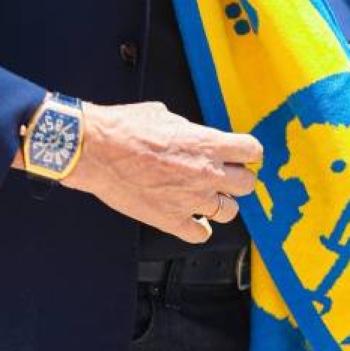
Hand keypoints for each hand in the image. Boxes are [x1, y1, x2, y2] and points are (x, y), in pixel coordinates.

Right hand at [63, 100, 260, 243]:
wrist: (97, 151)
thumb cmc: (125, 129)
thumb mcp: (165, 116)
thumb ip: (188, 130)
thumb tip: (191, 134)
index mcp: (208, 144)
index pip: (253, 150)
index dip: (247, 152)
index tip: (240, 154)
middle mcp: (206, 173)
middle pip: (247, 184)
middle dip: (237, 179)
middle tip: (224, 177)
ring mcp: (191, 200)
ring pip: (230, 212)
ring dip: (221, 204)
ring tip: (206, 198)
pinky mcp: (171, 220)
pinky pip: (201, 234)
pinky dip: (198, 228)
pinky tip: (191, 219)